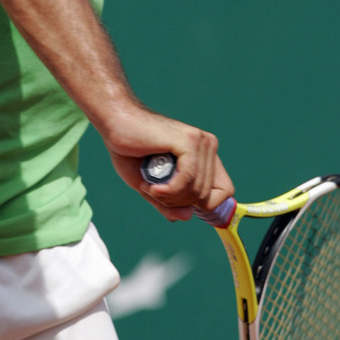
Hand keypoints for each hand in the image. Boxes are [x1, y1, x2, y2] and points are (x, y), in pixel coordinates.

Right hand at [104, 111, 233, 221]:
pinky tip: (153, 187)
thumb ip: (170, 203)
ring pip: (198, 191)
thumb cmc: (131, 150)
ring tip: (150, 186)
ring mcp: (200, 142)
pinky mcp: (189, 140)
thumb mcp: (152, 186)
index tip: (176, 203)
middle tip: (155, 192)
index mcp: (204, 155)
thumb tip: (187, 216)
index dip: (204, 205)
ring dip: (171, 198)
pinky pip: (188, 180)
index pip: (224, 191)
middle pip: (207, 197)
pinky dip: (169, 190)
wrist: (115, 123)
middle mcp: (207, 146)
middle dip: (179, 203)